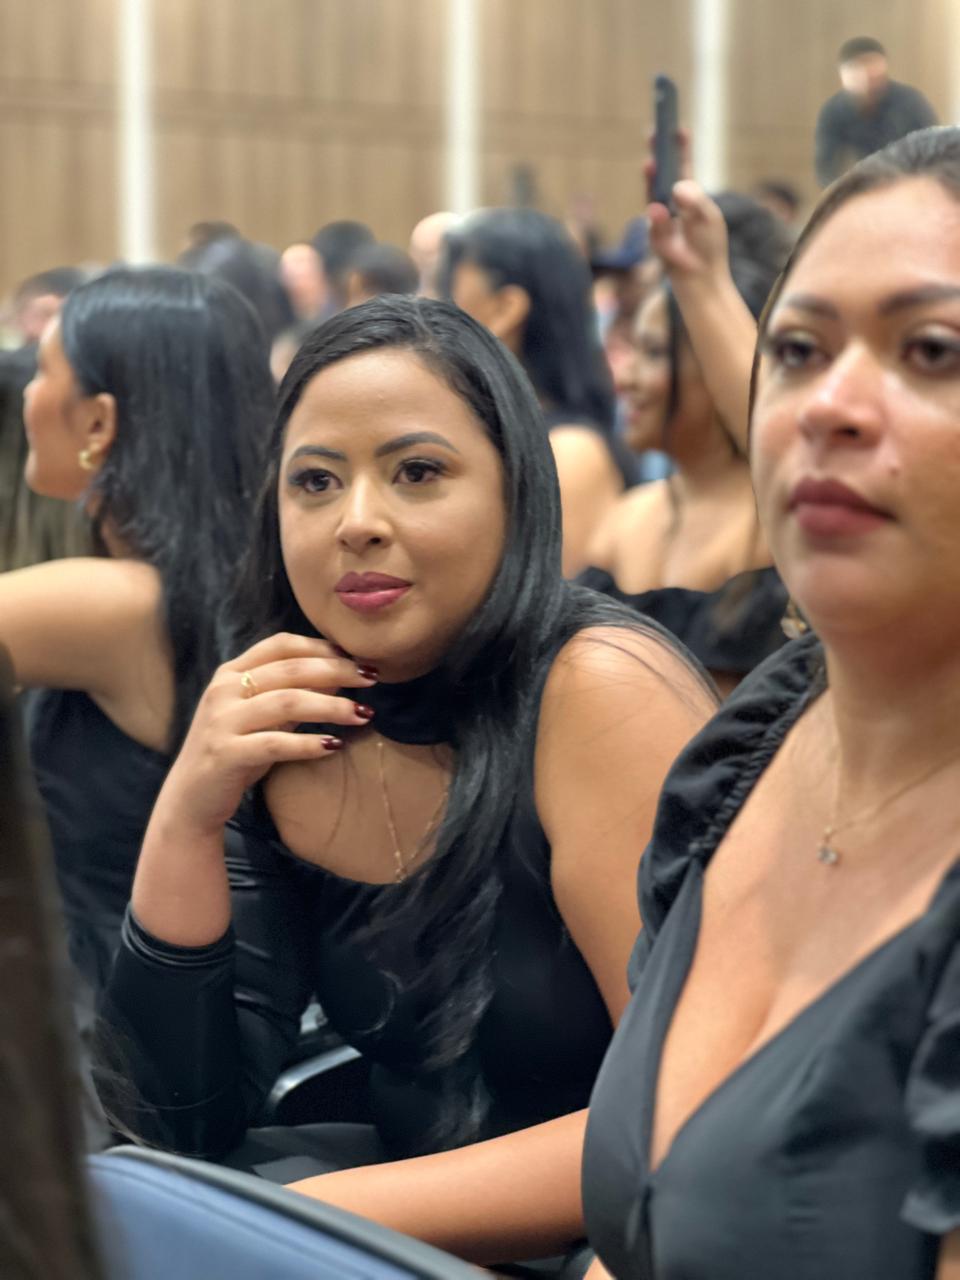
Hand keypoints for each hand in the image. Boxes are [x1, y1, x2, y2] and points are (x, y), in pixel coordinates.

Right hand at [156, 633, 376, 837]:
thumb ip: (292, 693)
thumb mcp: (262, 716)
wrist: (191, 799)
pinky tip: (334, 746)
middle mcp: (223, 690)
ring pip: (287, 702)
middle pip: (291, 669)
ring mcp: (222, 721)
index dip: (322, 646)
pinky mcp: (226, 754)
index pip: (281, 644)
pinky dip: (308, 744)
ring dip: (331, 707)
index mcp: (231, 673)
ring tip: (363, 714)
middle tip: (373, 678)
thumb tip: (341, 675)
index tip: (356, 656)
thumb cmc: (236, 751)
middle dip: (337, 671)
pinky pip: (275, 743)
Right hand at [642, 127, 728, 285]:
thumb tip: (676, 189)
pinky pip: (655, 223)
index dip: (679, 145)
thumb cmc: (707, 246)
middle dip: (657, 153)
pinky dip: (658, 219)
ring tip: (650, 162)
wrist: (699, 278)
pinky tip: (658, 209)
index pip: (683, 163)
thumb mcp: (707, 217)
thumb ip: (693, 201)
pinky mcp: (654, 236)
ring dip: (651, 178)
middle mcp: (672, 202)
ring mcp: (661, 218)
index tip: (677, 126)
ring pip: (652, 193)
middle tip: (653, 132)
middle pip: (662, 172)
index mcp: (690, 194)